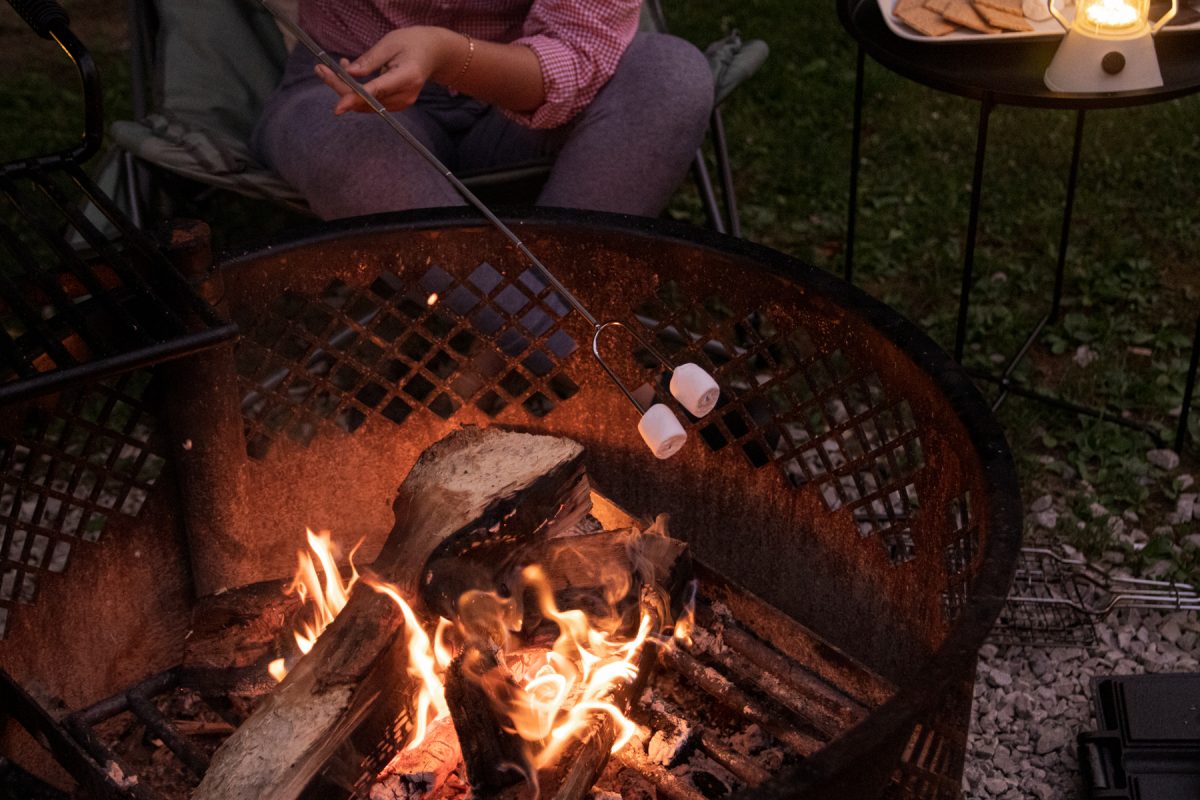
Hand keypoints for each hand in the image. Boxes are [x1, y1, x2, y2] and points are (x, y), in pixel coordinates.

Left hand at [315, 26, 456, 114]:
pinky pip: (371, 102)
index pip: (377, 91)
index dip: (355, 98)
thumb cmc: (411, 43)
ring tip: (332, 68)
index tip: (338, 107)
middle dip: (341, 89)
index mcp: (407, 76)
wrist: (432, 53)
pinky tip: (348, 75)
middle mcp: (406, 95)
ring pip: (366, 104)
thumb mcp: (389, 43)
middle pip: (367, 100)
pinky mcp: (397, 104)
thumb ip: (368, 60)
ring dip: (346, 90)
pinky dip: (356, 92)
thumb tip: (348, 74)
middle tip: (320, 70)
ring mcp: (402, 103)